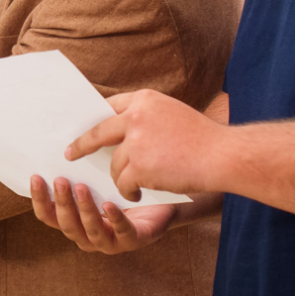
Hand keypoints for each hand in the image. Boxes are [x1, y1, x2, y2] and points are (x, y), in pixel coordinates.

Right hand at [30, 175, 175, 253]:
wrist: (162, 200)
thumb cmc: (124, 184)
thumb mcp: (99, 174)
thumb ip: (81, 163)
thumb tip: (64, 136)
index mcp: (75, 219)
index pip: (49, 214)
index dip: (39, 198)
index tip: (36, 176)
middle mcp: (87, 234)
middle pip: (66, 224)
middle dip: (62, 202)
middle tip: (60, 180)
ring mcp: (109, 241)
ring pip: (90, 231)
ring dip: (84, 209)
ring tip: (81, 187)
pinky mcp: (132, 240)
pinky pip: (121, 232)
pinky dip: (114, 219)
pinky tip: (109, 205)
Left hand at [65, 89, 224, 200]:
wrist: (224, 156)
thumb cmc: (203, 139)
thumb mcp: (171, 114)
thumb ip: (145, 117)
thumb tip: (117, 130)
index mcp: (145, 99)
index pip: (109, 107)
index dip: (95, 121)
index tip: (81, 130)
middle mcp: (136, 116)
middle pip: (98, 132)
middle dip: (82, 145)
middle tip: (70, 154)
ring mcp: (137, 141)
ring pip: (114, 164)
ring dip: (122, 177)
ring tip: (133, 187)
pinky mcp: (141, 166)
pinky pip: (124, 182)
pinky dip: (128, 192)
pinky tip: (138, 195)